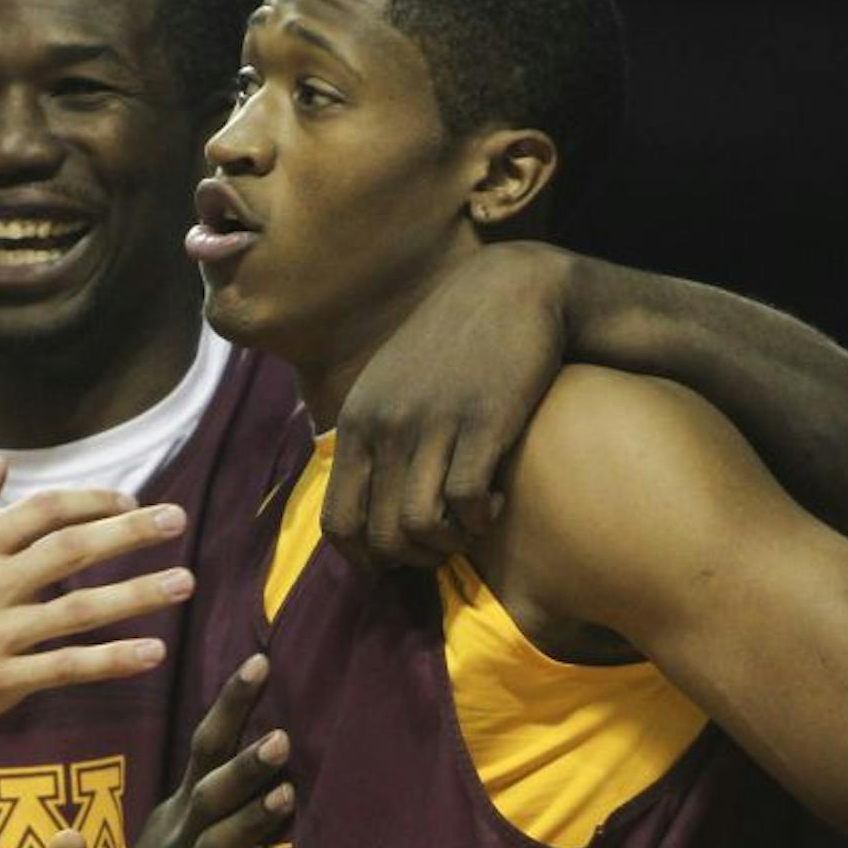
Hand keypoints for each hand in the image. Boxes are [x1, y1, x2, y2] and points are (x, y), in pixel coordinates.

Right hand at [0, 459, 194, 759]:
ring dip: (139, 594)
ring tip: (184, 583)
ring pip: (80, 609)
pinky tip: (151, 652)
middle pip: (71, 549)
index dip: (92, 501)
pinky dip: (111, 660)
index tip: (132, 501)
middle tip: (178, 520)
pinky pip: (66, 668)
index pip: (42, 510)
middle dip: (130, 531)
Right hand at [81, 654, 293, 847]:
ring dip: (249, 822)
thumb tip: (248, 744)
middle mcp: (177, 844)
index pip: (203, 748)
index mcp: (176, 816)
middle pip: (209, 795)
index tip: (261, 661)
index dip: (231, 706)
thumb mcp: (166, 835)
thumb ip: (204, 796)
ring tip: (285, 795)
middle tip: (282, 735)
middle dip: (244, 765)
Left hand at [326, 241, 576, 569]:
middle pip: (380, 536)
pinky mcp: (482, 423)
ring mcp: (432, 425)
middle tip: (443, 545)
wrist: (511, 289)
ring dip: (448, 544)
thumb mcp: (389, 383)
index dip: (365, 558)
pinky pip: (466, 504)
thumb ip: (370, 435)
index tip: (397, 558)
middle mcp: (385, 426)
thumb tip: (362, 501)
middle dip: (414, 557)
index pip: (337, 523)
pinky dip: (479, 521)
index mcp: (356, 422)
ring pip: (419, 527)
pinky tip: (493, 504)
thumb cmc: (452, 344)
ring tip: (468, 527)